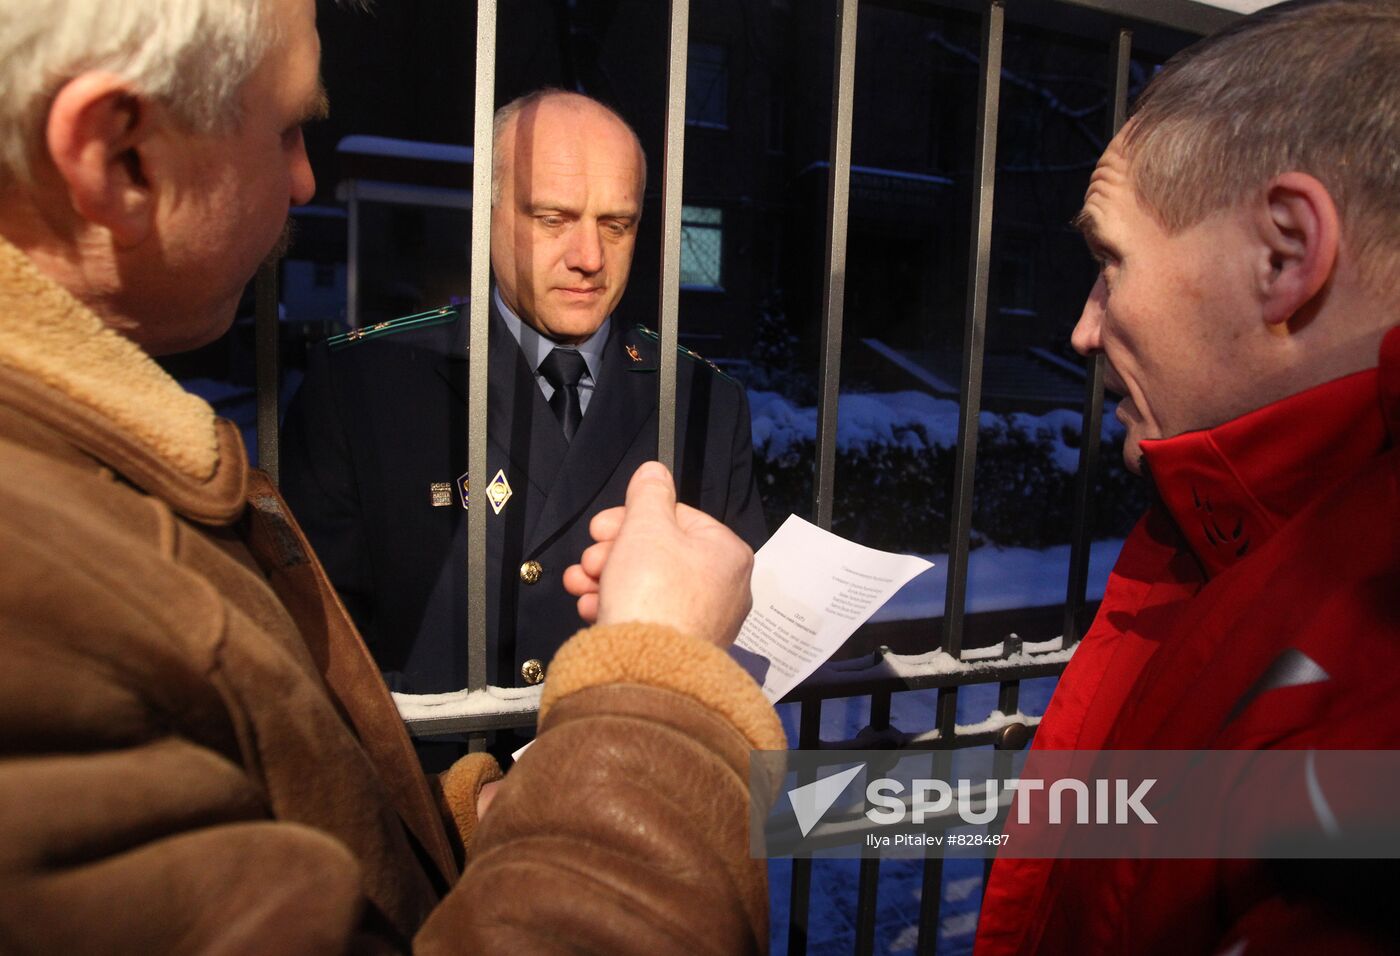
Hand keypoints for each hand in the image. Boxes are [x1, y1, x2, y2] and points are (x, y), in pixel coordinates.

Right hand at [563, 461, 753, 647]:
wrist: (646, 669)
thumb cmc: (653, 593)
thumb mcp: (646, 526)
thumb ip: (648, 493)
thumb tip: (654, 471)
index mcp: (726, 552)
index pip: (676, 518)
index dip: (630, 519)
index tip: (600, 528)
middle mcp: (724, 588)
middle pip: (659, 553)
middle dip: (613, 552)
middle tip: (589, 560)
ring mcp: (704, 622)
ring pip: (648, 587)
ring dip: (607, 579)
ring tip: (580, 584)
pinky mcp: (680, 649)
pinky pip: (647, 617)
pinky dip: (618, 608)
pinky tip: (593, 609)